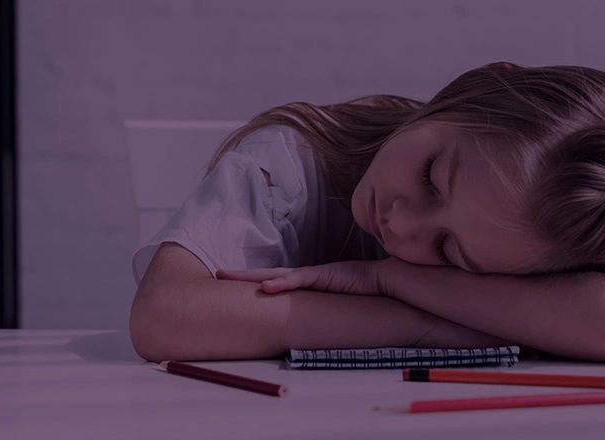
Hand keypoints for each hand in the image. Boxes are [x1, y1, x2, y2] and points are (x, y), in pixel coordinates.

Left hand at [217, 259, 398, 295]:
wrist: (387, 282)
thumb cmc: (363, 294)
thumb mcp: (334, 305)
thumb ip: (319, 311)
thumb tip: (304, 326)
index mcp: (306, 284)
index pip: (274, 282)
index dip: (253, 282)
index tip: (232, 284)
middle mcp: (306, 276)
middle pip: (267, 275)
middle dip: (241, 275)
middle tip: (217, 273)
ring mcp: (314, 274)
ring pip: (276, 275)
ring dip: (251, 277)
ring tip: (228, 277)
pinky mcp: (325, 275)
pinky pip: (299, 280)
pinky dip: (282, 284)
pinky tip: (265, 288)